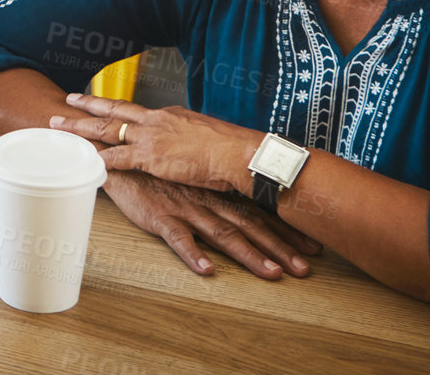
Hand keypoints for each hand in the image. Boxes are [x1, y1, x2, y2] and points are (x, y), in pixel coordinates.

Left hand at [50, 92, 259, 193]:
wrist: (238, 154)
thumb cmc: (230, 149)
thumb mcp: (204, 134)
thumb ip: (187, 137)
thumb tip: (186, 143)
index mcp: (168, 115)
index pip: (135, 110)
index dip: (115, 107)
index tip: (100, 103)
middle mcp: (155, 121)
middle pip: (114, 109)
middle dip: (88, 104)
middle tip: (68, 99)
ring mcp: (150, 138)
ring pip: (106, 128)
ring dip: (80, 127)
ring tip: (59, 125)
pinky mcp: (150, 158)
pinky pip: (116, 158)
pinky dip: (98, 159)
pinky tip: (83, 160)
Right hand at [101, 168, 319, 280]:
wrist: (118, 156)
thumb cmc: (155, 171)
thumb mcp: (189, 178)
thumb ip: (213, 191)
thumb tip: (238, 205)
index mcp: (216, 193)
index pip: (258, 214)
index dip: (285, 231)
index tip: (311, 247)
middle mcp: (208, 201)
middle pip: (249, 227)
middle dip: (279, 248)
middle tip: (304, 269)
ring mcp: (186, 209)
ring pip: (222, 234)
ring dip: (249, 254)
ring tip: (271, 273)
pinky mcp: (161, 217)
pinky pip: (179, 239)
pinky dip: (194, 254)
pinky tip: (207, 270)